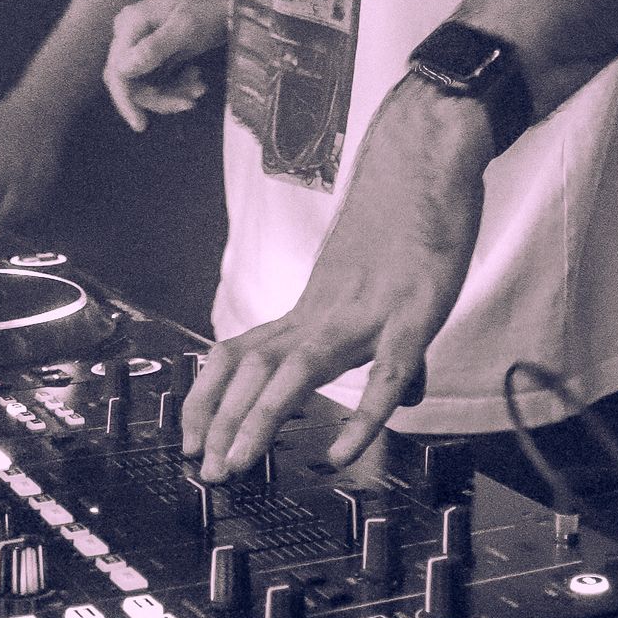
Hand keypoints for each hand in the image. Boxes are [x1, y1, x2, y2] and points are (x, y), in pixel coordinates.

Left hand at [0, 87, 71, 233]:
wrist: (43, 108)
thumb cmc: (6, 118)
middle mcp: (19, 181)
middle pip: (5, 217)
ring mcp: (36, 183)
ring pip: (23, 214)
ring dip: (9, 220)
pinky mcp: (49, 181)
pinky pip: (37, 206)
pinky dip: (26, 212)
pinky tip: (15, 210)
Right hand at [105, 0, 221, 130]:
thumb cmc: (209, 3)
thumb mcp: (185, 27)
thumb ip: (155, 47)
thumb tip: (124, 71)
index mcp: (130, 25)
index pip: (117, 72)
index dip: (125, 101)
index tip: (141, 124)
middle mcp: (131, 35)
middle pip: (131, 83)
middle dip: (159, 98)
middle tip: (189, 102)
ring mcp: (143, 44)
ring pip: (147, 85)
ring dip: (172, 92)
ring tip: (200, 87)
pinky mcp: (158, 52)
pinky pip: (159, 80)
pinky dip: (177, 85)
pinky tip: (197, 79)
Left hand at [183, 76, 488, 478]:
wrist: (428, 148)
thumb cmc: (405, 209)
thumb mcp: (376, 280)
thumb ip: (382, 339)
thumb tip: (405, 393)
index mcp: (314, 304)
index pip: (240, 354)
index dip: (207, 396)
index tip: (189, 436)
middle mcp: (326, 309)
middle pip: (253, 368)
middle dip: (220, 420)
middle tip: (203, 469)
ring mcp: (366, 311)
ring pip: (295, 372)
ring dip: (258, 419)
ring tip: (238, 463)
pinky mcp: (414, 311)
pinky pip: (384, 374)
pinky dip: (361, 417)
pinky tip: (342, 452)